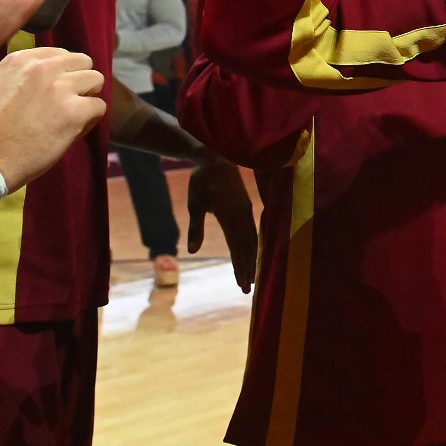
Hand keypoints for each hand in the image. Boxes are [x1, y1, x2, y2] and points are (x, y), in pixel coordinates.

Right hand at [0, 48, 105, 189]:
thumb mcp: (2, 85)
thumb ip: (29, 75)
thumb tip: (61, 76)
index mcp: (21, 58)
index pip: (61, 54)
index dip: (63, 74)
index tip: (53, 92)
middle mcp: (42, 67)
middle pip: (83, 62)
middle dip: (79, 82)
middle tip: (65, 104)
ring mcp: (60, 87)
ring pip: (96, 80)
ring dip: (87, 98)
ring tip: (68, 117)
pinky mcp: (74, 111)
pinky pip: (99, 107)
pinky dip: (89, 121)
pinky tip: (70, 131)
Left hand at [187, 157, 255, 291]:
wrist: (216, 156)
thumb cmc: (201, 180)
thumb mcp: (194, 204)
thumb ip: (195, 228)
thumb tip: (191, 252)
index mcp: (229, 216)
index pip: (236, 247)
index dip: (239, 267)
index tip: (241, 284)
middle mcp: (242, 215)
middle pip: (247, 247)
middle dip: (247, 269)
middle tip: (246, 289)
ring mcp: (246, 210)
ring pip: (252, 240)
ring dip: (252, 259)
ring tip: (251, 277)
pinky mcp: (246, 206)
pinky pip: (253, 230)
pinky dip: (254, 246)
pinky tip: (253, 254)